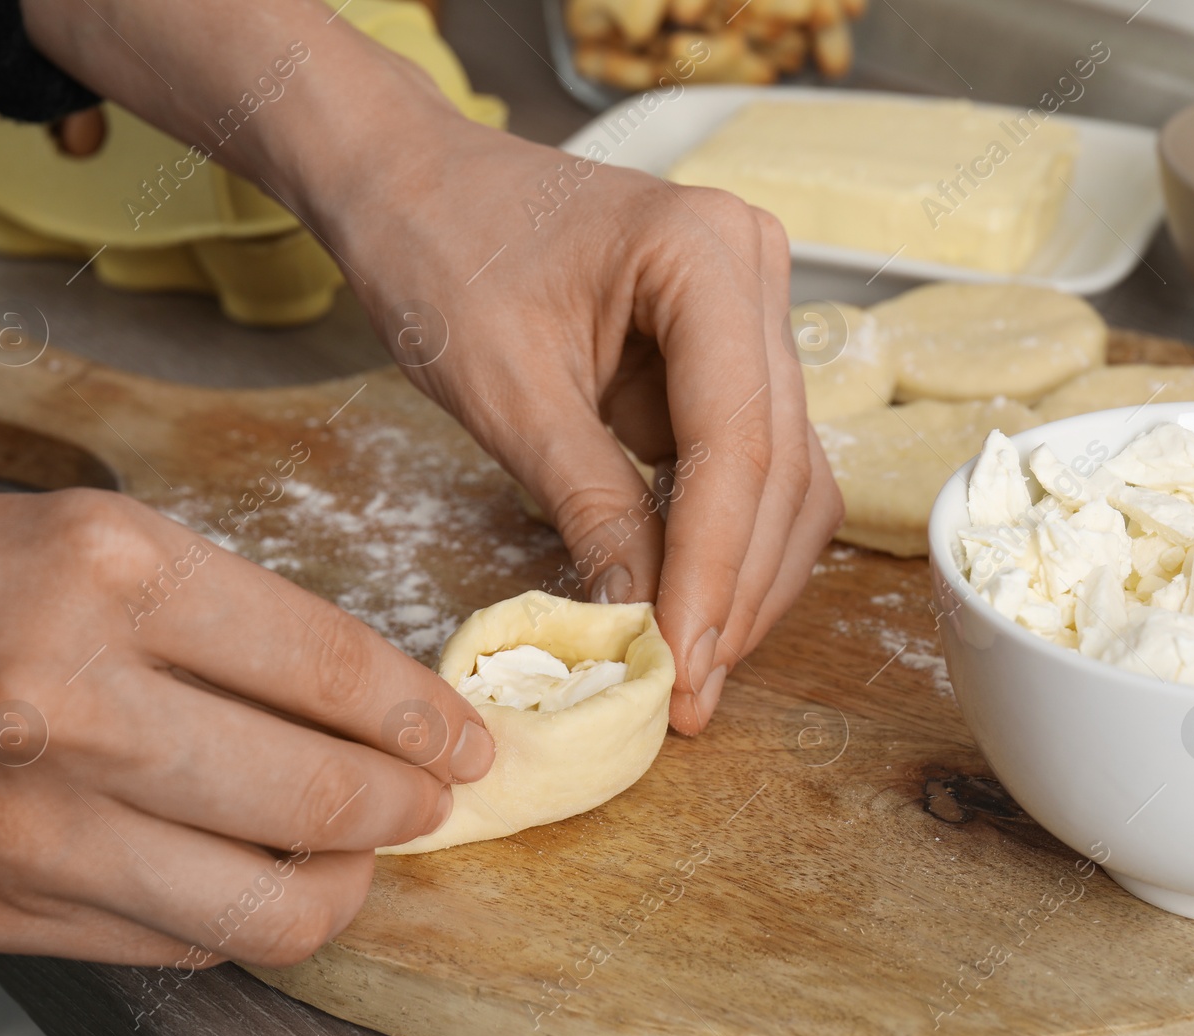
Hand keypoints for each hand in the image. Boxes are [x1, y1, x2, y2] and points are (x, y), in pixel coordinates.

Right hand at [0, 488, 491, 966]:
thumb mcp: (79, 539)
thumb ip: (221, 621)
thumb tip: (356, 701)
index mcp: (108, 573)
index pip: (327, 663)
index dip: (420, 712)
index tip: (459, 735)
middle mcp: (74, 702)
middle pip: (318, 792)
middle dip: (408, 801)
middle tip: (431, 793)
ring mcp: (33, 824)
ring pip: (264, 903)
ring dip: (347, 882)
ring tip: (361, 852)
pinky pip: (177, 942)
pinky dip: (247, 917)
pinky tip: (261, 879)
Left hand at [320, 110, 844, 734]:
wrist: (408, 184)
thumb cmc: (437, 253)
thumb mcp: (505, 390)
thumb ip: (588, 501)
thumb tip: (640, 621)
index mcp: (705, 253)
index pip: (738, 441)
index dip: (713, 567)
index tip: (683, 665)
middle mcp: (753, 273)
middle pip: (778, 466)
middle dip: (733, 589)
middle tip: (691, 692)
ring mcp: (747, 314)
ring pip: (784, 475)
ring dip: (742, 578)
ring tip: (691, 668)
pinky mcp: (721, 357)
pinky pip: (747, 464)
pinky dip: (721, 540)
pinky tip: (686, 606)